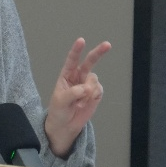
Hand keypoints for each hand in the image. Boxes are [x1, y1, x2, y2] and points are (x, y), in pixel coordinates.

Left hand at [44, 38, 110, 156]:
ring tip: (78, 103)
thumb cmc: (58, 111)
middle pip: (90, 62)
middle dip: (98, 53)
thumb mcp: (60, 101)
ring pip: (94, 81)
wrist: (65, 126)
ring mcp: (88, 85)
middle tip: (107, 44)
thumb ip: (73, 93)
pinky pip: (98, 90)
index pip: (71, 60)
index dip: (76, 50)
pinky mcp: (95, 93)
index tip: (81, 40)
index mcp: (66, 75)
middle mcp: (78, 77)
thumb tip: (86, 88)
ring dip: (87, 93)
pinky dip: (92, 98)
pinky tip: (84, 104)